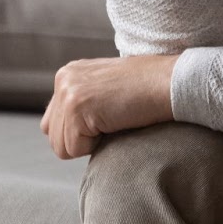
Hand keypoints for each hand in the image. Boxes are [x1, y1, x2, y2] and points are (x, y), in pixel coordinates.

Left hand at [40, 55, 178, 159]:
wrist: (169, 82)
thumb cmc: (147, 89)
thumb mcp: (105, 88)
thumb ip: (82, 102)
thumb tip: (67, 132)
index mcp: (67, 74)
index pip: (53, 122)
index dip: (81, 132)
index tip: (107, 118)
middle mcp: (62, 79)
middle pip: (52, 136)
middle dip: (80, 140)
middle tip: (111, 122)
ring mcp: (68, 92)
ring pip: (61, 146)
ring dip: (89, 144)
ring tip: (113, 121)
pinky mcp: (76, 107)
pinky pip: (75, 149)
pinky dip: (96, 146)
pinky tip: (115, 123)